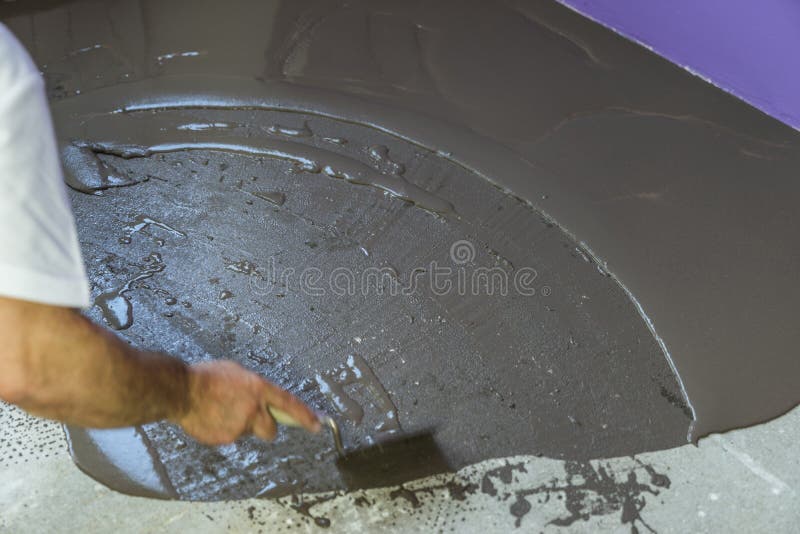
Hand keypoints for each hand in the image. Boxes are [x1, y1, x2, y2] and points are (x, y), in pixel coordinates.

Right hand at [176, 361, 319, 445]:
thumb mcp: (236, 372)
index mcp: (258, 388)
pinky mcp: (224, 439)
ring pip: (247, 432)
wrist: (181, 391)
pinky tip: (211, 417)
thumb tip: (259, 396)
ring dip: (240, 425)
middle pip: (271, 430)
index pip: (290, 404)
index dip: (305, 416)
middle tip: (250, 417)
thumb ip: (253, 387)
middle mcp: (253, 409)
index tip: (317, 425)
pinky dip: (223, 430)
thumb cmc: (206, 377)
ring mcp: (239, 426)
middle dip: (264, 426)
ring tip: (221, 410)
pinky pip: (229, 437)